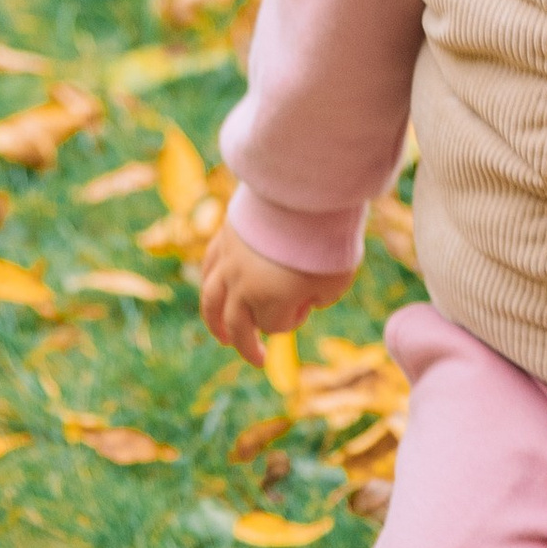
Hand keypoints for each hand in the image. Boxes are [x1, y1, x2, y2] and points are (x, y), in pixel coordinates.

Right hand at [198, 214, 353, 353]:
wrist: (306, 189)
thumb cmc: (327, 237)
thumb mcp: (337, 278)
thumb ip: (319, 298)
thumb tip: (304, 299)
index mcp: (270, 299)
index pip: (276, 324)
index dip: (296, 317)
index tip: (312, 299)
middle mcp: (242, 284)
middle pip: (238, 323)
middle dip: (248, 344)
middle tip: (257, 358)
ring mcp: (229, 261)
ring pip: (212, 301)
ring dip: (216, 323)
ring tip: (222, 337)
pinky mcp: (224, 237)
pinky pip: (209, 269)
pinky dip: (211, 285)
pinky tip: (215, 293)